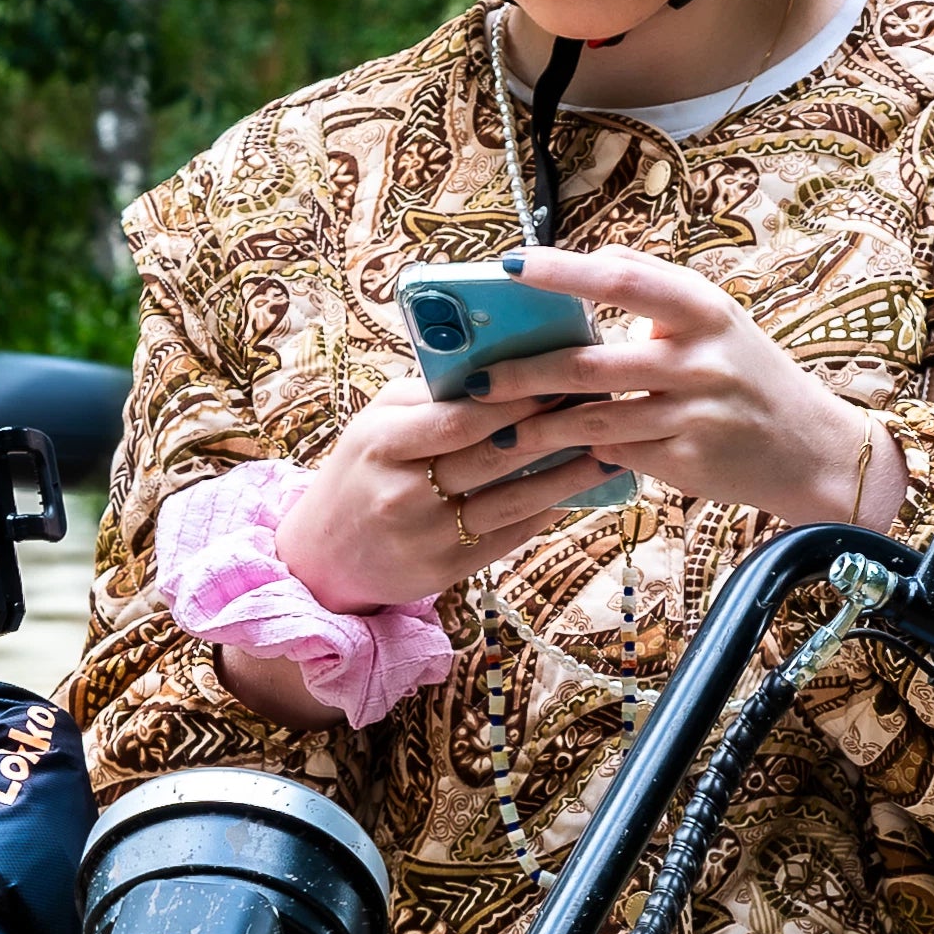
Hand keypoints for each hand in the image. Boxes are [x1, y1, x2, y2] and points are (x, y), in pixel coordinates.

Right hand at [267, 360, 638, 614]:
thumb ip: (431, 396)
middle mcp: (404, 492)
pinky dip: (551, 509)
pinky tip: (583, 488)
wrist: (322, 555)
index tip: (563, 371)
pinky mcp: (447, 570)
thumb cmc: (361, 471)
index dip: (518, 397)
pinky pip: (512, 534)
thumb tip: (503, 362)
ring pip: (514, 499)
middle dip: (554, 427)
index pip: (463, 417)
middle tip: (604, 401)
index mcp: (383, 443)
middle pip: (495, 456)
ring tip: (611, 446)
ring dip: (569, 473)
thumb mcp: (376, 423)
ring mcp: (427, 536)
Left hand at [499, 246, 878, 528]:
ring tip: (498, 431)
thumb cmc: (749, 375)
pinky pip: (616, 454)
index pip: (622, 278)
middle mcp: (699, 357)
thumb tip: (589, 259)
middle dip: (523, 374)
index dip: (561, 271)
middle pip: (590, 364)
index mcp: (702, 309)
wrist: (810, 448)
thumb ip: (656, 289)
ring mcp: (693, 412)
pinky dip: (579, 455)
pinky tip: (549, 458)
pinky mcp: (687, 460)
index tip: (509, 266)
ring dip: (538, 428)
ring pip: (594, 420)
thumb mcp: (715, 319)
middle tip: (477, 379)